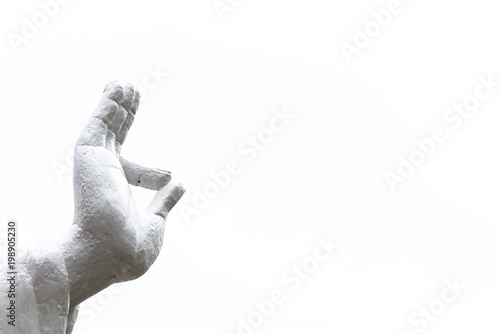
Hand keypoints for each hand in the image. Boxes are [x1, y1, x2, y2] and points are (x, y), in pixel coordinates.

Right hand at [62, 81, 184, 306]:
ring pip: (105, 124)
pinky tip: (117, 85)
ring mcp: (96, 162)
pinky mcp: (88, 153)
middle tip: (132, 92)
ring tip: (124, 83)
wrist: (111, 255)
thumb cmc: (129, 250)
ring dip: (115, 102)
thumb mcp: (155, 222)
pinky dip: (107, 103)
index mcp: (117, 191)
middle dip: (125, 114)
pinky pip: (99, 121)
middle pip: (115, 135)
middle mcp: (103, 174)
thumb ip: (164, 201)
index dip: (153, 172)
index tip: (170, 177)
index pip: (133, 169)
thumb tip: (180, 184)